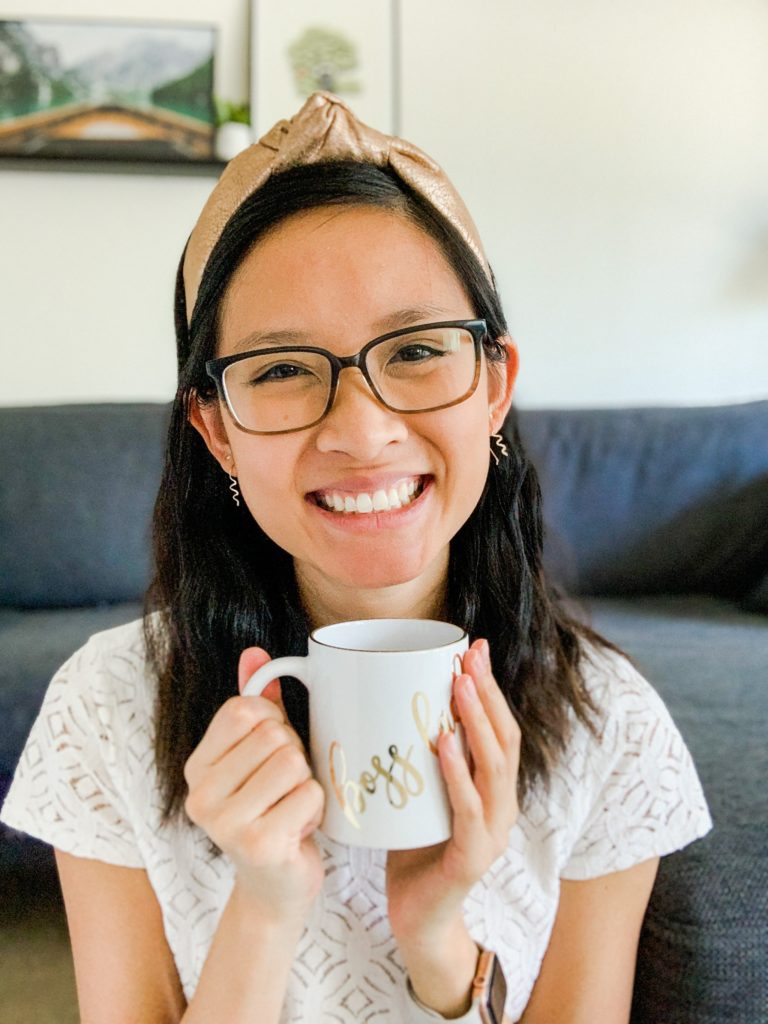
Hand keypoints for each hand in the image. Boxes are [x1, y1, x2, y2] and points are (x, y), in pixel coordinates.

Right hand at [183, 647, 325, 927]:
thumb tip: (255, 652)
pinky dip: (316, 808)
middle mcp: (199, 794)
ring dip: (306, 783)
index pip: (243, 708)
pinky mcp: (258, 845)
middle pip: (273, 734)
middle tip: (285, 788)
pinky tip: (298, 829)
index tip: (273, 749)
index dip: (273, 720)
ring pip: (293, 761)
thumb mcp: (260, 754)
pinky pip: (310, 794)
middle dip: (294, 755)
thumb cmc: (272, 809)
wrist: (275, 888)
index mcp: (196, 766)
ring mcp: (225, 823)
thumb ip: (256, 703)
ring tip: (291, 807)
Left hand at [386, 639, 519, 1010]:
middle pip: (505, 739)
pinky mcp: (473, 858)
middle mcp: (502, 806)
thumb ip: (413, 752)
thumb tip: (381, 697)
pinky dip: (459, 774)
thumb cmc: (412, 848)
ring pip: (495, 768)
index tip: (472, 647)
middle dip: (487, 693)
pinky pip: (469, 809)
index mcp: (493, 787)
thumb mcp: (417, 791)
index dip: (490, 687)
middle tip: (467, 657)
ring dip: (477, 722)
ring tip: (458, 686)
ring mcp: (492, 833)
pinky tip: (444, 744)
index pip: (501, 727)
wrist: (417, 920)